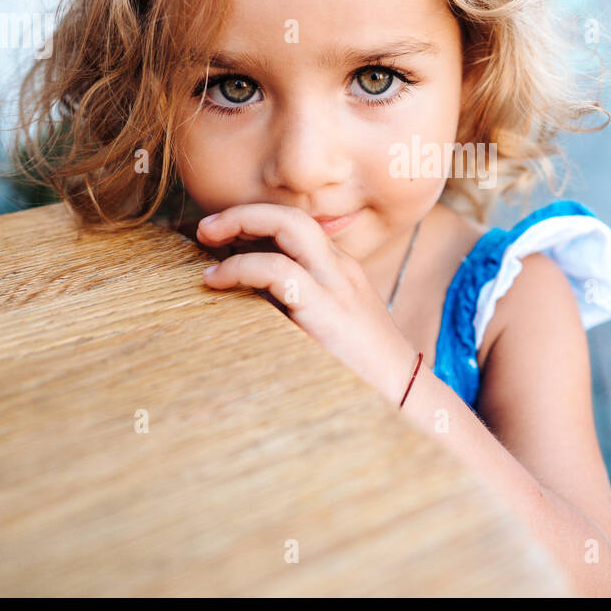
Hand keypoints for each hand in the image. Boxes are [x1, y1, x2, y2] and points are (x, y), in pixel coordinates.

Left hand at [197, 203, 418, 402]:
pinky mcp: (327, 309)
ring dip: (242, 222)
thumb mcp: (325, 330)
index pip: (297, 227)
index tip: (223, 236)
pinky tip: (216, 281)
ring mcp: (337, 285)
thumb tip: (241, 301)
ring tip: (207, 238)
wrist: (403, 398)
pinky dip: (240, 267)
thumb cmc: (359, 373)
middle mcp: (341, 269)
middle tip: (207, 228)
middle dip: (245, 212)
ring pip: (289, 226)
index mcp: (341, 272)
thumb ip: (293, 309)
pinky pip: (277, 270)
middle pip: (292, 215)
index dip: (256, 222)